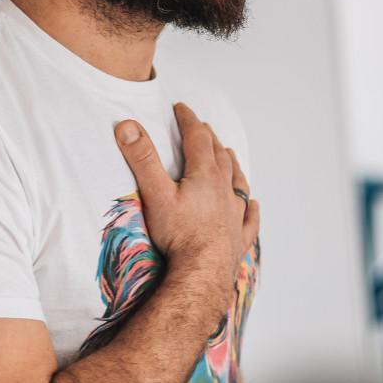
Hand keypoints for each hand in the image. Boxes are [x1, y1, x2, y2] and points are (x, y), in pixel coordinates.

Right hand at [113, 103, 258, 290]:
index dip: (188, 120)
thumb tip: (127, 126)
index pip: (197, 138)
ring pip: (238, 182)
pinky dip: (251, 209)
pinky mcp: (238, 238)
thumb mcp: (155, 193)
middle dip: (209, 138)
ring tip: (229, 155)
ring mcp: (234, 215)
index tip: (181, 108)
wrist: (202, 275)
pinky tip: (254, 205)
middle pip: (219, 156)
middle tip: (202, 128)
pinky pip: (249, 219)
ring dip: (232, 165)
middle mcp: (224, 191)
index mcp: (205, 176)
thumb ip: (142, 158)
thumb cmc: (179, 236)